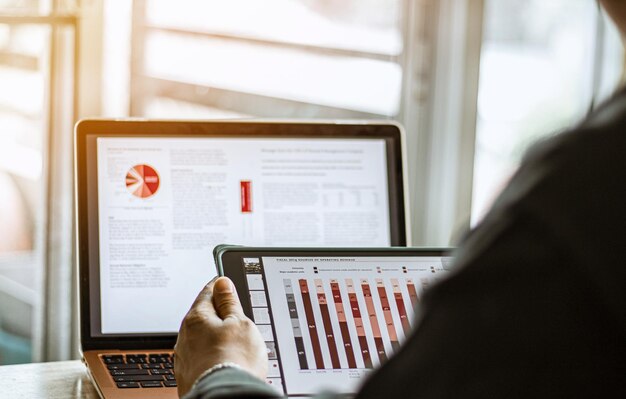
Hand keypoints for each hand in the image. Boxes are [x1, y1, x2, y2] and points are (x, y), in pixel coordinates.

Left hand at [174, 277, 267, 396]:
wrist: (225, 396)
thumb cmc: (234, 361)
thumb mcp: (240, 323)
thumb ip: (230, 302)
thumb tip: (222, 283)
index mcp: (196, 318)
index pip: (207, 292)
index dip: (220, 286)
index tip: (227, 283)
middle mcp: (185, 336)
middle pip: (204, 316)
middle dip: (220, 315)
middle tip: (239, 319)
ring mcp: (185, 357)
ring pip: (202, 338)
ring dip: (216, 338)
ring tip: (236, 345)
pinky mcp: (188, 375)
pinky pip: (202, 357)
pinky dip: (213, 356)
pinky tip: (226, 361)